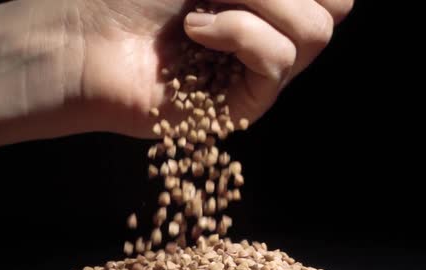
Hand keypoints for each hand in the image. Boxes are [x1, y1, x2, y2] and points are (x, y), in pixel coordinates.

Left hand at [66, 0, 352, 137]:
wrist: (86, 34)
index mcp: (267, 0)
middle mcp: (274, 30)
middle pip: (339, 6)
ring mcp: (262, 70)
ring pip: (316, 32)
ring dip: (260, 2)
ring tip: (203, 5)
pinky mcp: (245, 104)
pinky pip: (279, 60)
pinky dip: (239, 32)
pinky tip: (196, 31)